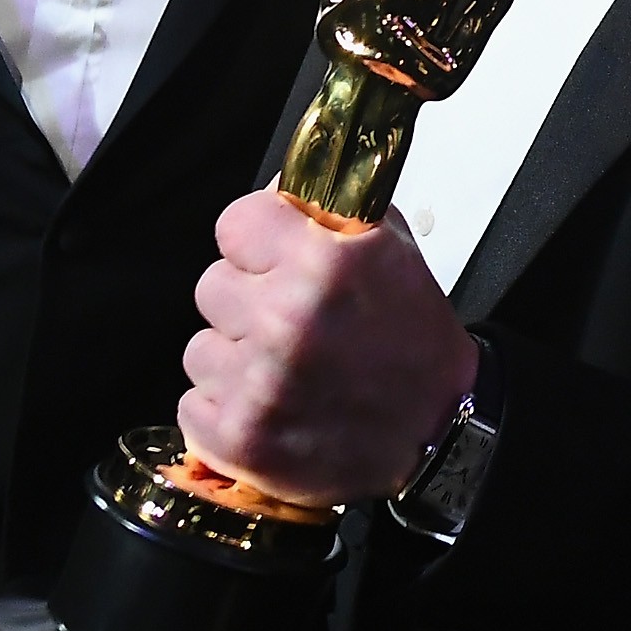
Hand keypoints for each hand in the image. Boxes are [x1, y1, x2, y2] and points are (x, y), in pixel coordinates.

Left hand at [179, 188, 478, 507]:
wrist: (437, 427)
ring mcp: (261, 384)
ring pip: (200, 350)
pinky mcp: (243, 438)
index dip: (253, 240)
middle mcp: (287, 320)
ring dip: (234, 360)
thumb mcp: (389, 245)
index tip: (270, 257)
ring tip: (285, 370)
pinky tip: (272, 407)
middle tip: (289, 322)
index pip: (234, 223)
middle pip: (211, 286)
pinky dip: (226, 411)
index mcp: (324, 263)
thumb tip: (274, 191)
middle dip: (246, 302)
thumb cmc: (412, 337)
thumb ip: (325, 208)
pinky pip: (193, 407)